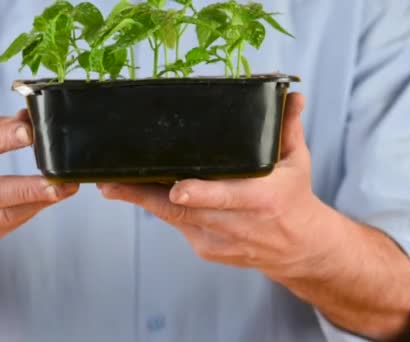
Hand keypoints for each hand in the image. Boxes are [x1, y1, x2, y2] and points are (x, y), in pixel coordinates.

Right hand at [0, 110, 78, 328]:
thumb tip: (25, 117)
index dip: (1, 139)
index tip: (30, 131)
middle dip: (27, 187)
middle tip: (58, 181)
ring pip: (3, 215)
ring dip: (38, 202)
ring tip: (66, 189)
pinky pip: (9, 224)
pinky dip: (33, 210)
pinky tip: (51, 199)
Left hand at [97, 93, 331, 278]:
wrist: (298, 249)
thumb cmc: (293, 200)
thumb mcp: (296, 162)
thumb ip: (287, 128)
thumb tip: (291, 96)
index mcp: (263, 200)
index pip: (229, 198)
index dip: (200, 194)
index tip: (177, 189)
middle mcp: (238, 224)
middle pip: (186, 210)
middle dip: (146, 196)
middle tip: (113, 183)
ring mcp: (219, 240)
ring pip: (174, 219)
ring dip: (142, 201)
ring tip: (111, 186)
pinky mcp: (205, 248)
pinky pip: (177, 225)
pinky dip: (159, 208)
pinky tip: (138, 193)